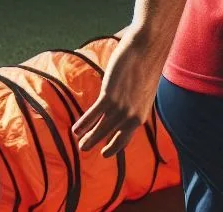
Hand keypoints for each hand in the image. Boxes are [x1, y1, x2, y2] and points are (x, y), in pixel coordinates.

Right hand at [73, 31, 162, 156]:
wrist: (147, 48)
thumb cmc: (146, 65)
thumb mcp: (142, 91)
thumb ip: (133, 103)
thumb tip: (124, 104)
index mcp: (140, 117)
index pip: (125, 138)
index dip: (114, 147)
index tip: (105, 153)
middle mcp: (131, 116)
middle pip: (111, 137)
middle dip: (96, 145)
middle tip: (85, 150)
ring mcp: (120, 108)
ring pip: (101, 128)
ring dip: (88, 138)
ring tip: (79, 144)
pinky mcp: (110, 96)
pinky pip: (93, 115)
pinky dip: (83, 124)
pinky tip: (75, 130)